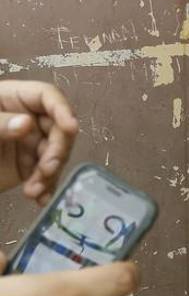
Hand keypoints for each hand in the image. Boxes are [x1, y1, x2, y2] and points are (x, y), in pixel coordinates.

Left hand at [0, 80, 77, 203]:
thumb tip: (27, 124)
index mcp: (10, 99)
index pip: (45, 96)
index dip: (61, 109)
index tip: (70, 128)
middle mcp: (25, 118)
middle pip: (57, 127)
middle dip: (57, 150)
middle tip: (47, 170)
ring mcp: (27, 143)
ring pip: (55, 153)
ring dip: (50, 173)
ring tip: (33, 191)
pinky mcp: (26, 165)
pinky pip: (45, 174)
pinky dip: (45, 187)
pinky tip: (39, 199)